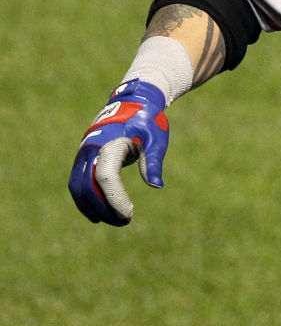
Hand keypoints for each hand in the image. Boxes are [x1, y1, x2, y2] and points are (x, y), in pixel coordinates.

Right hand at [69, 79, 169, 224]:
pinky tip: (99, 215)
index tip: (129, 214)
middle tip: (125, 222)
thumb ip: (153, 163)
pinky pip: (78, 183)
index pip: (106, 178)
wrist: (133, 103)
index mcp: (110, 144)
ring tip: (116, 221)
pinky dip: (85, 200)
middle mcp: (91, 150)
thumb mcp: (156, 140)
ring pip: (78, 188)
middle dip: (104, 208)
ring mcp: (84, 154)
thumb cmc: (148, 122)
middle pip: (88, 187)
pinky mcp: (83, 158)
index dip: (115, 199)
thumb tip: (157, 186)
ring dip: (93, 208)